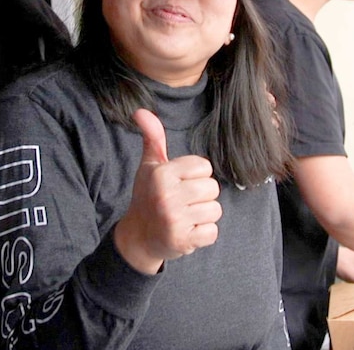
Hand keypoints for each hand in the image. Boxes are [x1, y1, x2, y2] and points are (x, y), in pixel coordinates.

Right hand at [113, 109, 221, 273]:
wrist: (138, 237)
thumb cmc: (148, 196)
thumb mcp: (149, 166)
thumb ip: (153, 138)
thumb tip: (141, 111)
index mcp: (162, 174)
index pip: (204, 167)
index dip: (195, 176)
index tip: (179, 184)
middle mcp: (167, 196)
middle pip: (212, 188)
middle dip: (201, 196)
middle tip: (182, 203)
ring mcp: (175, 220)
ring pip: (215, 210)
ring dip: (203, 216)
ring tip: (185, 216)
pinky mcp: (183, 241)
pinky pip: (212, 232)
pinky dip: (203, 234)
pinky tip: (187, 231)